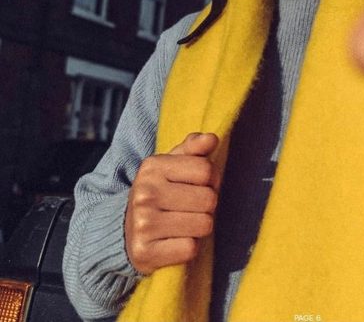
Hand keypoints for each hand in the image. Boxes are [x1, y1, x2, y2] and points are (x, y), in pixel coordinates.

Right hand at [124, 132, 219, 274]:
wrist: (123, 231)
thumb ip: (193, 148)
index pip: (206, 170)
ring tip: (184, 224)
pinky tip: (175, 242)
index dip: (212, 179)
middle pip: (209, 199)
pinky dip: (189, 248)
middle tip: (191, 208)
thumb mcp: (171, 165)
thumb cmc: (158, 193)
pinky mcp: (145, 252)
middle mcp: (145, 193)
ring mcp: (143, 224)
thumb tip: (212, 139)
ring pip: (204, 224)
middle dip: (207, 205)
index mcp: (153, 167)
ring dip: (200, 227)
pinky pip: (191, 249)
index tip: (199, 185)